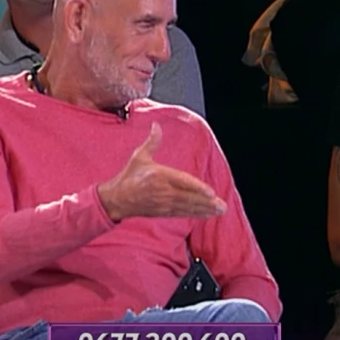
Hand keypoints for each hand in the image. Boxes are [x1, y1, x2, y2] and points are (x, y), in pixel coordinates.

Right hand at [97, 123, 227, 221]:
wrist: (117, 199)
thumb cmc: (129, 177)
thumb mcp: (139, 156)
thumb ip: (152, 141)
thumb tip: (156, 125)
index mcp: (159, 176)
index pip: (182, 182)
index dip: (197, 188)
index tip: (211, 192)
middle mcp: (163, 191)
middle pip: (189, 198)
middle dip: (207, 202)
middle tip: (222, 205)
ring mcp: (164, 203)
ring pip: (188, 207)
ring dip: (205, 210)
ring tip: (219, 211)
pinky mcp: (163, 212)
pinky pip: (182, 213)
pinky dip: (195, 214)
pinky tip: (207, 214)